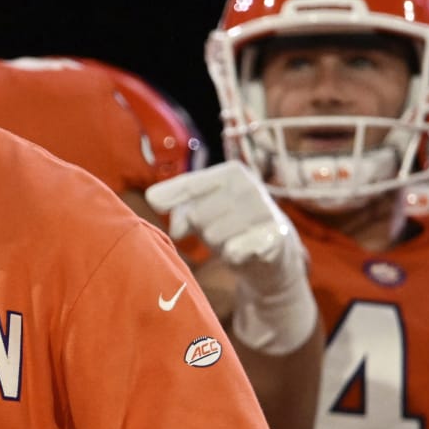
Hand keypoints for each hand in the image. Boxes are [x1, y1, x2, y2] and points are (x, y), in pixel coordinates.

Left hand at [146, 163, 304, 288]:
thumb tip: (162, 211)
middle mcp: (250, 186)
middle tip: (215, 232)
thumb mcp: (202, 211)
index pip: (193, 185)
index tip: (153, 201)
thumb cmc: (229, 224)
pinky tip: (237, 252)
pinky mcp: (275, 238)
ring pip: (214, 234)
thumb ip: (179, 208)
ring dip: (216, 244)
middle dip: (200, 229)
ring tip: (230, 241)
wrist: (273, 251)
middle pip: (199, 213)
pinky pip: (236, 250)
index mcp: (232, 173)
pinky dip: (232, 255)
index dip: (171, 196)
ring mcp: (265, 211)